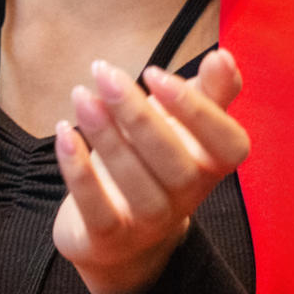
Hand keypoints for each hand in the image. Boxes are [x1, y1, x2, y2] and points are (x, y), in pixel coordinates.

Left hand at [54, 51, 249, 293]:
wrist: (121, 232)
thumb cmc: (155, 161)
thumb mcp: (183, 123)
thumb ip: (210, 91)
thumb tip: (223, 56)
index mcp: (213, 166)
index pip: (228, 146)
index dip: (196, 110)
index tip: (154, 73)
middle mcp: (188, 198)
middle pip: (174, 162)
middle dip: (138, 114)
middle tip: (105, 73)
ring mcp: (149, 222)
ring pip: (135, 183)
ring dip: (106, 135)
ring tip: (82, 96)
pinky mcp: (108, 237)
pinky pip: (97, 210)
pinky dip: (79, 172)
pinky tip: (65, 134)